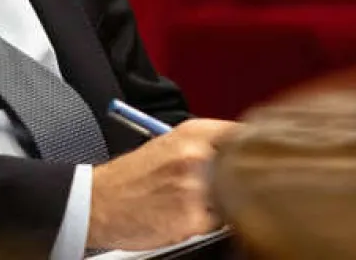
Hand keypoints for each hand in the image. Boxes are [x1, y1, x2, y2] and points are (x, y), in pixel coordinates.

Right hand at [86, 118, 239, 249]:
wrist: (98, 202)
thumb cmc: (132, 177)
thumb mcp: (169, 143)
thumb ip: (207, 144)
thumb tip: (243, 151)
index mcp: (193, 132)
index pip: (246, 134)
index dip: (254, 149)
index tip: (257, 158)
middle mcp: (197, 156)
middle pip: (247, 167)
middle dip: (242, 178)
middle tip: (230, 186)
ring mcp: (196, 187)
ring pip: (236, 198)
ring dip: (226, 203)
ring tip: (200, 202)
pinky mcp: (193, 218)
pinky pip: (219, 223)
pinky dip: (209, 223)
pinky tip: (188, 216)